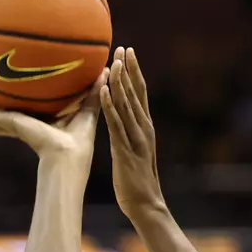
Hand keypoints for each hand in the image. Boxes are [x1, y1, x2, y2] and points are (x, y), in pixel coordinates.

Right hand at [0, 71, 106, 163]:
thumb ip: (94, 91)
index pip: (22, 116)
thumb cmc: (79, 142)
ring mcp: (11, 124)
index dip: (13, 107)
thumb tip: (106, 70)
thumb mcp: (86, 110)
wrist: (68, 155)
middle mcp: (22, 125)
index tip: (6, 95)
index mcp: (38, 125)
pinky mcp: (7, 122)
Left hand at [99, 47, 164, 218]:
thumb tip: (119, 120)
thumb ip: (128, 134)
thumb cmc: (136, 181)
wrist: (146, 204)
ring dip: (120, 82)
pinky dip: (111, 105)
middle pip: (136, 93)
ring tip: (114, 61)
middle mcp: (144, 128)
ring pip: (127, 104)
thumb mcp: (133, 152)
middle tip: (122, 47)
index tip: (129, 52)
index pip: (141, 94)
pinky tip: (104, 89)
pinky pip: (116, 123)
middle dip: (129, 70)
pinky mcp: (125, 150)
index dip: (135, 72)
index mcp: (145, 127)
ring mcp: (135, 139)